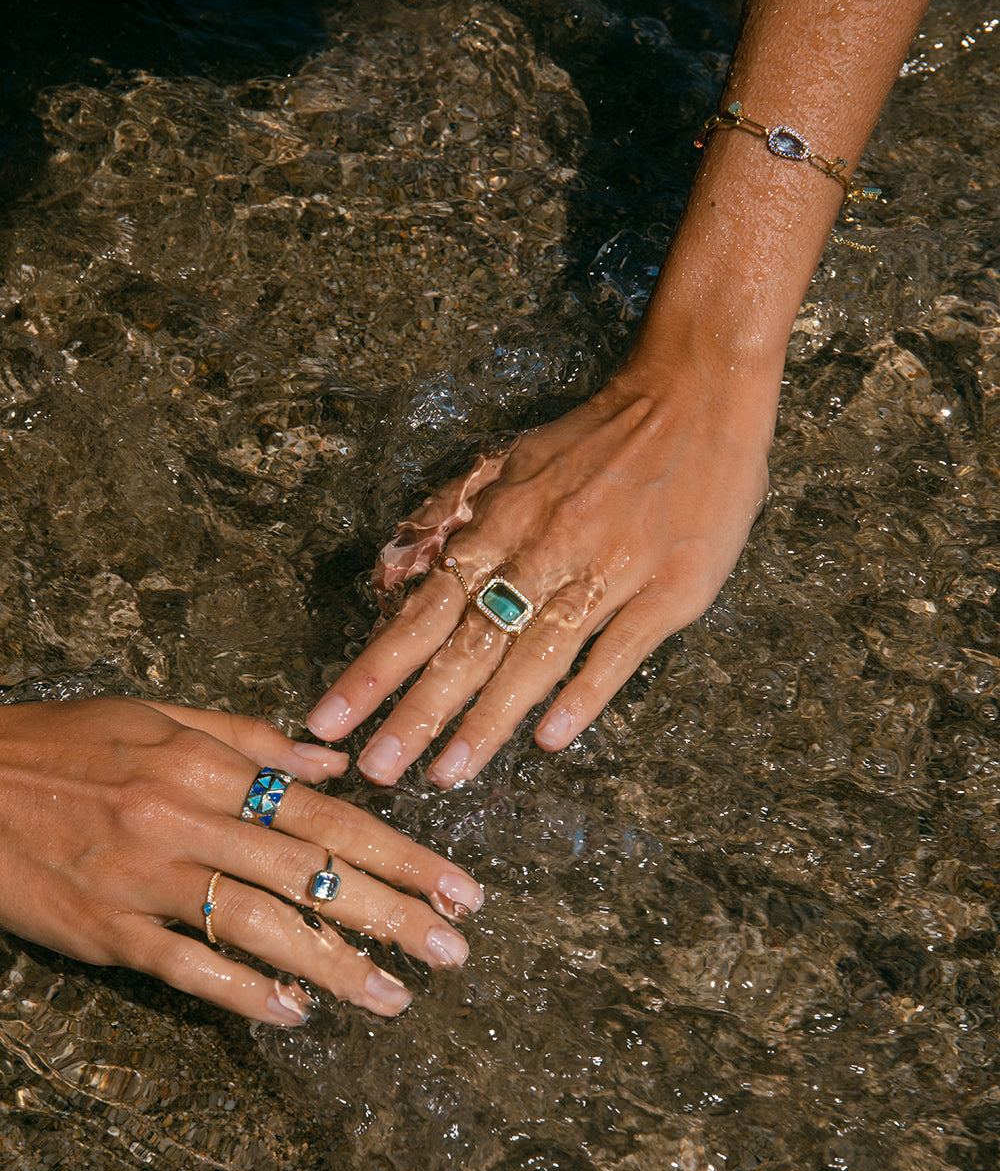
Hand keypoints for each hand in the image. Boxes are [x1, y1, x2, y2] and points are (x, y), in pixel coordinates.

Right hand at [0, 698, 482, 1022]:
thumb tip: (334, 757)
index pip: (329, 813)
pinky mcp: (106, 930)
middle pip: (311, 872)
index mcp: (209, 764)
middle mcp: (189, 817)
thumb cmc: (64, 745)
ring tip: (395, 997)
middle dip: (393, 912)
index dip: (401, 853)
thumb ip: (253, 738)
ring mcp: (147, 877)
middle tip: (454, 949)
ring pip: (261, 925)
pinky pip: (187, 967)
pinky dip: (244, 992)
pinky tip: (295, 1014)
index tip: (458, 886)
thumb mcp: (159, 717)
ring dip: (335, 965)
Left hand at [307, 349, 777, 786]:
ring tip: (446, 773)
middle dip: (417, 712)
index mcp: (501, 522)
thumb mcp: (512, 459)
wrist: (695, 397)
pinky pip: (618, 651)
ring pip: (535, 656)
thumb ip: (454, 515)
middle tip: (376, 770)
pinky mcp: (669, 591)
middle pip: (469, 643)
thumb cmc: (597, 439)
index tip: (330, 719)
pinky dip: (583, 693)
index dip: (376, 667)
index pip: (424, 609)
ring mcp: (608, 572)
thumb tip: (401, 573)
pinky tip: (550, 739)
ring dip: (487, 720)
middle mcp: (544, 550)